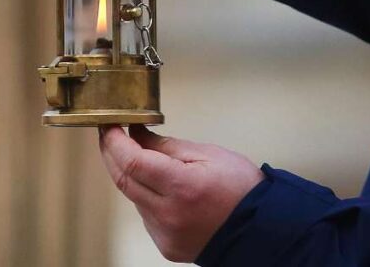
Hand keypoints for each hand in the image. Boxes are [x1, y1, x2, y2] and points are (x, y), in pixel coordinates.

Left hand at [99, 125, 264, 262]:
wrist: (261, 231)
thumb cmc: (242, 190)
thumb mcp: (208, 154)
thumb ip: (166, 146)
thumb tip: (136, 134)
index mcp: (182, 188)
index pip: (132, 162)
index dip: (113, 141)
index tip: (109, 124)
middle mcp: (169, 215)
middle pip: (123, 180)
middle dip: (111, 152)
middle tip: (111, 132)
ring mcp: (165, 233)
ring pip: (132, 196)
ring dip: (130, 173)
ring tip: (140, 154)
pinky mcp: (165, 245)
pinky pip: (144, 213)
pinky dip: (144, 194)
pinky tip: (158, 185)